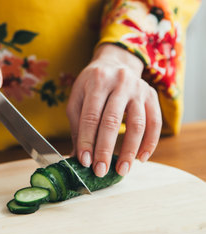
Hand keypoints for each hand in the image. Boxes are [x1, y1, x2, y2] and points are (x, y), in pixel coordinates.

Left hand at [66, 43, 161, 176]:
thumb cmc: (92, 84)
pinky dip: (149, 143)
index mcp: (97, 81)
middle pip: (113, 121)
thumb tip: (78, 157)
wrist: (116, 62)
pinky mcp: (152, 96)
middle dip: (106, 149)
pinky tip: (141, 158)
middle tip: (101, 171)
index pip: (91, 116)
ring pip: (137, 124)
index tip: (85, 161)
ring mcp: (138, 89)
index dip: (87, 140)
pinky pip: (155, 123)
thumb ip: (77, 126)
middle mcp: (119, 83)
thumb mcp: (78, 98)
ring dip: (129, 150)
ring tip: (122, 170)